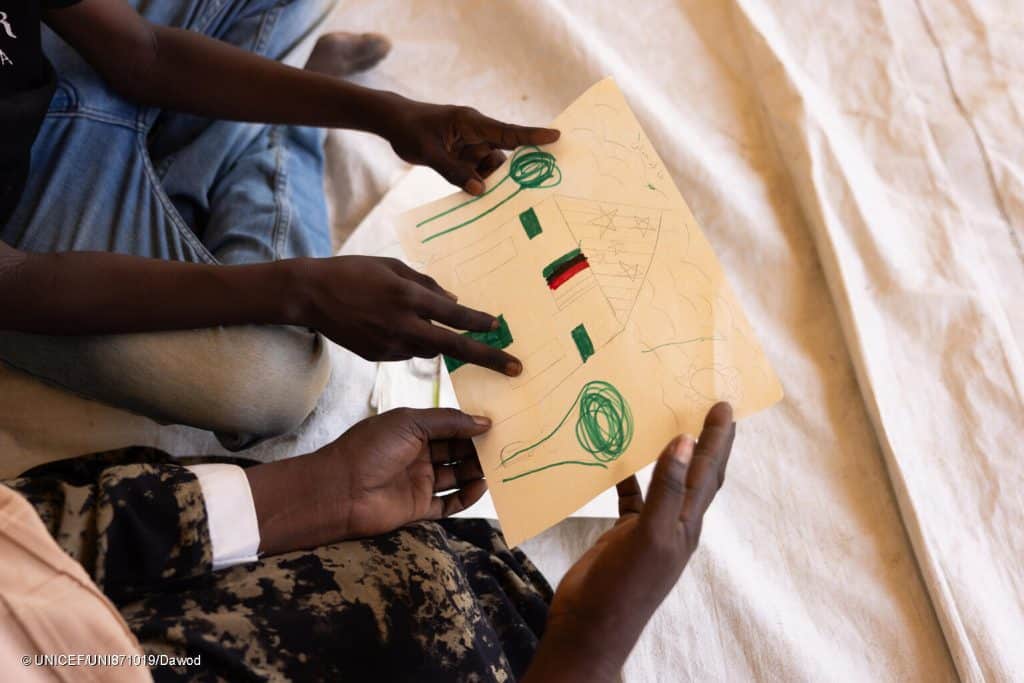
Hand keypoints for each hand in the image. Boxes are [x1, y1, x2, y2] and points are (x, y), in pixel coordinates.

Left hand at [247, 408, 490, 554]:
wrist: (339, 490)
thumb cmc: (370, 448)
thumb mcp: (411, 422)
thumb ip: (449, 422)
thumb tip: (484, 422)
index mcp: (412, 430)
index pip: (450, 426)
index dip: (471, 425)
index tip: (498, 423)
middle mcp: (416, 455)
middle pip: (456, 451)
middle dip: (479, 448)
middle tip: (506, 445)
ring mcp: (417, 482)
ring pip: (456, 476)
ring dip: (476, 471)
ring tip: (499, 466)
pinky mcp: (418, 508)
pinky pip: (449, 503)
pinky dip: (466, 497)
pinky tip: (481, 487)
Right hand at [297, 254, 520, 375]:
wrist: (310, 294)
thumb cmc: (354, 272)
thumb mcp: (393, 267)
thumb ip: (427, 285)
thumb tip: (455, 302)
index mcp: (408, 298)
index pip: (455, 315)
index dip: (480, 323)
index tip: (501, 329)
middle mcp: (403, 326)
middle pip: (454, 347)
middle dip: (488, 358)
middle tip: (516, 368)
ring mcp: (390, 345)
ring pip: (429, 348)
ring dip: (436, 339)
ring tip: (411, 319)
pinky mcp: (378, 357)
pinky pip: (407, 351)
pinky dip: (410, 339)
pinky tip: (388, 323)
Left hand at [383, 100, 559, 193]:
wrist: (392, 123)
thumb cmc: (409, 129)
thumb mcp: (429, 152)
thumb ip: (453, 171)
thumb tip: (479, 190)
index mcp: (472, 123)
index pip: (507, 131)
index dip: (532, 136)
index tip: (555, 136)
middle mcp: (476, 135)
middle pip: (502, 156)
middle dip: (513, 174)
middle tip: (530, 193)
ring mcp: (470, 147)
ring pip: (491, 169)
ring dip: (492, 185)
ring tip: (501, 206)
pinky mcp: (462, 157)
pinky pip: (476, 174)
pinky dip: (478, 187)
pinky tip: (480, 203)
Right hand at [524, 403, 735, 682]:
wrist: (591, 627)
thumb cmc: (625, 587)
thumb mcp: (651, 537)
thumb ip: (668, 490)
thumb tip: (685, 442)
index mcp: (687, 524)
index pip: (708, 472)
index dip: (717, 439)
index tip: (725, 406)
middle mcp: (674, 523)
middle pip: (696, 474)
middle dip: (707, 442)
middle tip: (713, 407)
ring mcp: (649, 528)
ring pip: (664, 480)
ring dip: (667, 453)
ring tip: (668, 421)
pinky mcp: (624, 534)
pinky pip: (630, 496)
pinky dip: (626, 475)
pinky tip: (617, 458)